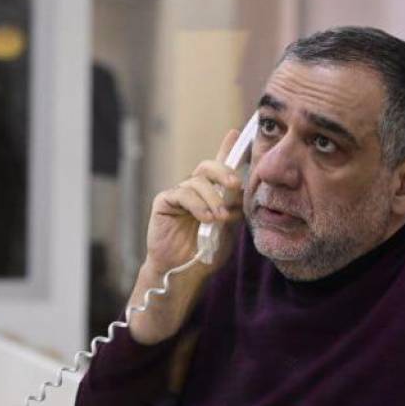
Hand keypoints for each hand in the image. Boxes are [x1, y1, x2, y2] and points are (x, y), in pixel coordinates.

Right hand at [127, 129, 245, 344]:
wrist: (184, 272)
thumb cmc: (206, 252)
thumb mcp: (228, 228)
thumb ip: (233, 207)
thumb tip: (239, 188)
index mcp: (212, 193)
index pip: (221, 166)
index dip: (229, 148)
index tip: (239, 133)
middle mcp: (195, 189)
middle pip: (208, 166)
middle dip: (223, 171)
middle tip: (235, 185)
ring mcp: (179, 194)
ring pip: (197, 181)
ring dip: (212, 199)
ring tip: (218, 219)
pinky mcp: (164, 201)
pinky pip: (182, 193)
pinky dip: (197, 205)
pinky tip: (205, 219)